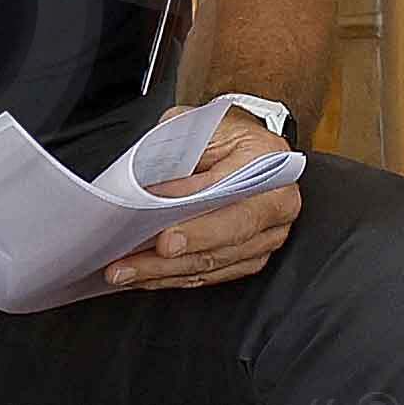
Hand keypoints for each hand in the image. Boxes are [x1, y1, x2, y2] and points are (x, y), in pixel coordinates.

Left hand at [99, 103, 300, 293]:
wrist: (244, 144)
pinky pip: (212, 275)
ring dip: (164, 272)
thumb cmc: (220, 133)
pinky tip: (144, 276)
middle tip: (132, 263)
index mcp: (270, 159)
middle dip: (173, 257)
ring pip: (214, 263)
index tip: (163, 236)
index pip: (233, 197)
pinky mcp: (253, 255)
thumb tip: (155, 194)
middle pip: (225, 240)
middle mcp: (278, 201)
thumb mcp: (198, 127)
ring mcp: (269, 233)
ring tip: (124, 271)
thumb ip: (181, 155)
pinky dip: (174, 277)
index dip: (198, 223)